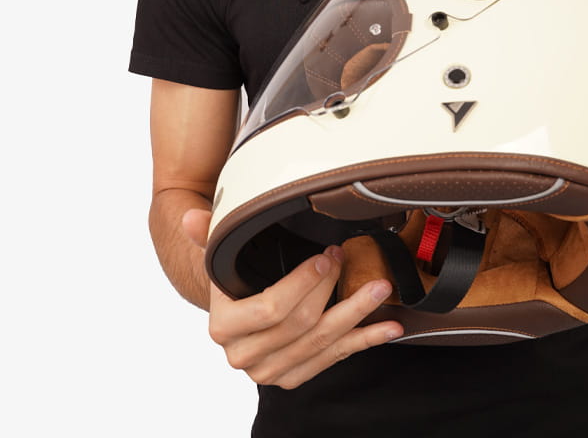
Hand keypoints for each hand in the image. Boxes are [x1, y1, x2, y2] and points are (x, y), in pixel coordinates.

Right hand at [182, 209, 403, 387]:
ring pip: (323, 343)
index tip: (325, 257)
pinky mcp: (296, 375)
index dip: (303, 283)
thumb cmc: (232, 281)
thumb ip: (208, 235)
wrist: (235, 315)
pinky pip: (336, 358)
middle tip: (349, 257)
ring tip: (381, 288)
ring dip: (358, 315)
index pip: (270, 309)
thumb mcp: (218, 256)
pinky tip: (388, 327)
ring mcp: (272, 371)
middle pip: (301, 325)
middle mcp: (246, 356)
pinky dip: (365, 340)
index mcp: (224, 329)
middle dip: (332, 289)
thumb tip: (192, 217)